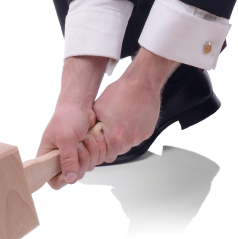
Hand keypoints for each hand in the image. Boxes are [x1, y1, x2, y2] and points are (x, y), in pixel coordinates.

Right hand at [37, 55, 107, 188]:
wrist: (80, 104)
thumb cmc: (67, 117)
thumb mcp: (66, 138)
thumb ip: (68, 159)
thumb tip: (70, 179)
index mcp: (48, 158)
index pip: (54, 181)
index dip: (63, 178)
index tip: (72, 167)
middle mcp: (60, 160)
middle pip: (74, 176)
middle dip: (81, 161)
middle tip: (80, 145)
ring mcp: (74, 156)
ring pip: (86, 168)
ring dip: (91, 153)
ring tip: (86, 138)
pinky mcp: (86, 152)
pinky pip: (95, 160)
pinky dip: (98, 149)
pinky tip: (94, 137)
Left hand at [92, 48, 178, 162]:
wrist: (141, 82)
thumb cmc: (121, 92)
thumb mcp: (98, 109)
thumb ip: (93, 128)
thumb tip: (88, 136)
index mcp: (114, 138)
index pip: (104, 156)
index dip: (100, 149)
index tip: (100, 140)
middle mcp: (129, 140)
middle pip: (117, 151)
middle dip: (112, 143)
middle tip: (110, 129)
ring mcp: (140, 136)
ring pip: (128, 144)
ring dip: (123, 137)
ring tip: (121, 120)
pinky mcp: (149, 131)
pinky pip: (138, 137)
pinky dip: (134, 131)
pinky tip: (130, 118)